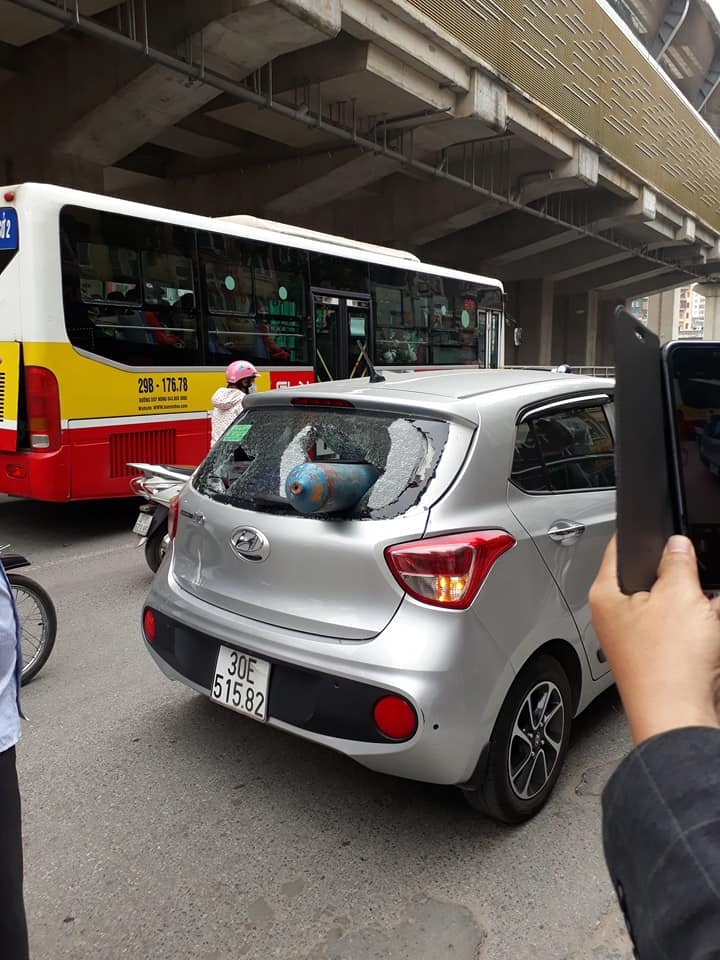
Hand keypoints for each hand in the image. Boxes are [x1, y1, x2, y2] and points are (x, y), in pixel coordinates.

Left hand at [589, 535, 719, 744]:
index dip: (645, 535)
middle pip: (651, 578)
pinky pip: (684, 633)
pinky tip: (711, 634)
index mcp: (605, 595)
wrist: (679, 720)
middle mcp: (615, 617)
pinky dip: (701, 630)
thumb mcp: (679, 596)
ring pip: (673, 607)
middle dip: (680, 578)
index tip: (665, 529)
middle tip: (696, 582)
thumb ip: (678, 562)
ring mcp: (637, 640)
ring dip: (695, 605)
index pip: (618, 549)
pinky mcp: (659, 660)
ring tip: (705, 619)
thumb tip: (677, 544)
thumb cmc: (666, 666)